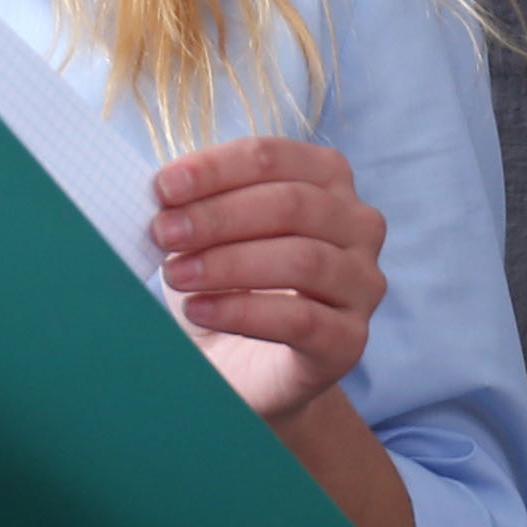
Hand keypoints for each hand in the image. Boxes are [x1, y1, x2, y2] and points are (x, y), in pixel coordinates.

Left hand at [153, 139, 388, 422]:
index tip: (163, 189)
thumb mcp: (207, 233)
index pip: (273, 158)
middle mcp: (358, 225)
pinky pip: (302, 319)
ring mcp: (363, 284)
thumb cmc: (226, 285)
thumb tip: (164, 188)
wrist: (241, 368)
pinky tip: (199, 310)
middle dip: (218, 216)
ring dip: (229, 264)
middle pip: (292, 204)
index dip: (215, 169)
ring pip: (303, 260)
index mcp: (326, 180)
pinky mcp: (350, 341)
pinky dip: (243, 312)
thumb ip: (195, 202)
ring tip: (177, 275)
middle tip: (164, 233)